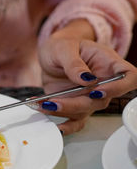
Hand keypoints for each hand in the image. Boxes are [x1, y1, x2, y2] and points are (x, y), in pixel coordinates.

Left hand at [38, 20, 136, 134]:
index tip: (96, 91)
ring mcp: (89, 97)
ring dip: (61, 111)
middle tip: (53, 101)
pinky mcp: (75, 106)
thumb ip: (74, 62)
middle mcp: (103, 84)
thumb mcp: (65, 47)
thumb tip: (85, 79)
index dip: (118, 88)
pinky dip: (60, 122)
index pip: (129, 77)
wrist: (51, 55)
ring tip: (41, 103)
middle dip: (75, 104)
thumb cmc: (63, 46)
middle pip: (100, 101)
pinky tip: (45, 113)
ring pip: (83, 112)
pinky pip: (73, 121)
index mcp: (108, 63)